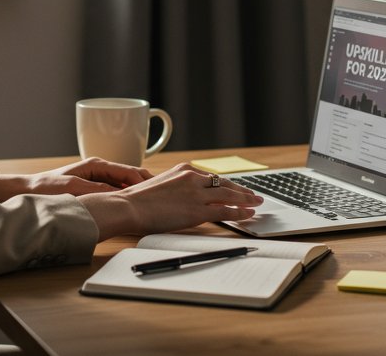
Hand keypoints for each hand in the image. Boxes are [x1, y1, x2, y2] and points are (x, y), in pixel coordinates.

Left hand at [0, 157, 152, 201]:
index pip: (128, 170)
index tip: (159, 188)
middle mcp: (99, 169)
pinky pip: (116, 191)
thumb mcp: (73, 188)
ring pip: (124, 184)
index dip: (144, 180)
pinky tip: (134, 206)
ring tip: (155, 201)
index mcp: (96, 165)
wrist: (29, 191)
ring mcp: (97, 178)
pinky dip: (126, 196)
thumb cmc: (48, 187)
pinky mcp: (93, 188)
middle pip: (129, 175)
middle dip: (146, 183)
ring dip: (137, 191)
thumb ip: (96, 189)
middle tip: (165, 194)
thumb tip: (118, 193)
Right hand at [78, 164, 263, 240]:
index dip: (227, 184)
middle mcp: (193, 177)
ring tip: (257, 203)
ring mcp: (197, 194)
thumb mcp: (159, 186)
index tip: (235, 188)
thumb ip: (175, 189)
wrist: (128, 206)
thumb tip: (182, 199)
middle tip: (254, 195)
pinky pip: (225, 211)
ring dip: (246, 200)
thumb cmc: (136, 200)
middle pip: (224, 184)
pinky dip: (239, 212)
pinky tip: (248, 214)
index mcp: (183, 170)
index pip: (211, 177)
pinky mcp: (198, 210)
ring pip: (229, 195)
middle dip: (242, 190)